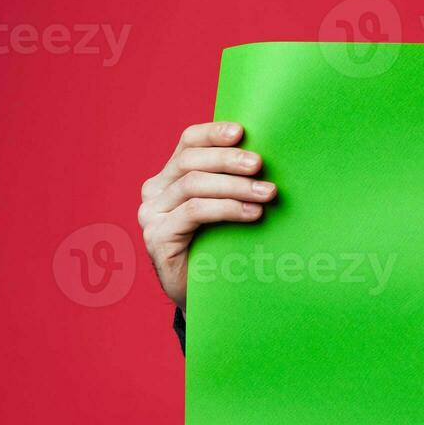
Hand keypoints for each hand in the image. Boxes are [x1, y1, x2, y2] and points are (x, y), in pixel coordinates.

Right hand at [137, 121, 275, 309]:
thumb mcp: (227, 203)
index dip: (213, 133)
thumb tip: (271, 153)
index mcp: (171, 175)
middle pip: (191, 161)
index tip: (242, 131)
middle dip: (229, 160)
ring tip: (267, 193)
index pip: (188, 142)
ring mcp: (152, 214)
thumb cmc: (223, 242)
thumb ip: (234, 178)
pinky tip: (252, 213)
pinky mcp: (157, 237)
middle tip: (261, 165)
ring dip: (235, 186)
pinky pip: (193, 212)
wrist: (209, 293)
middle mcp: (155, 191)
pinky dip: (226, 208)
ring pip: (193, 185)